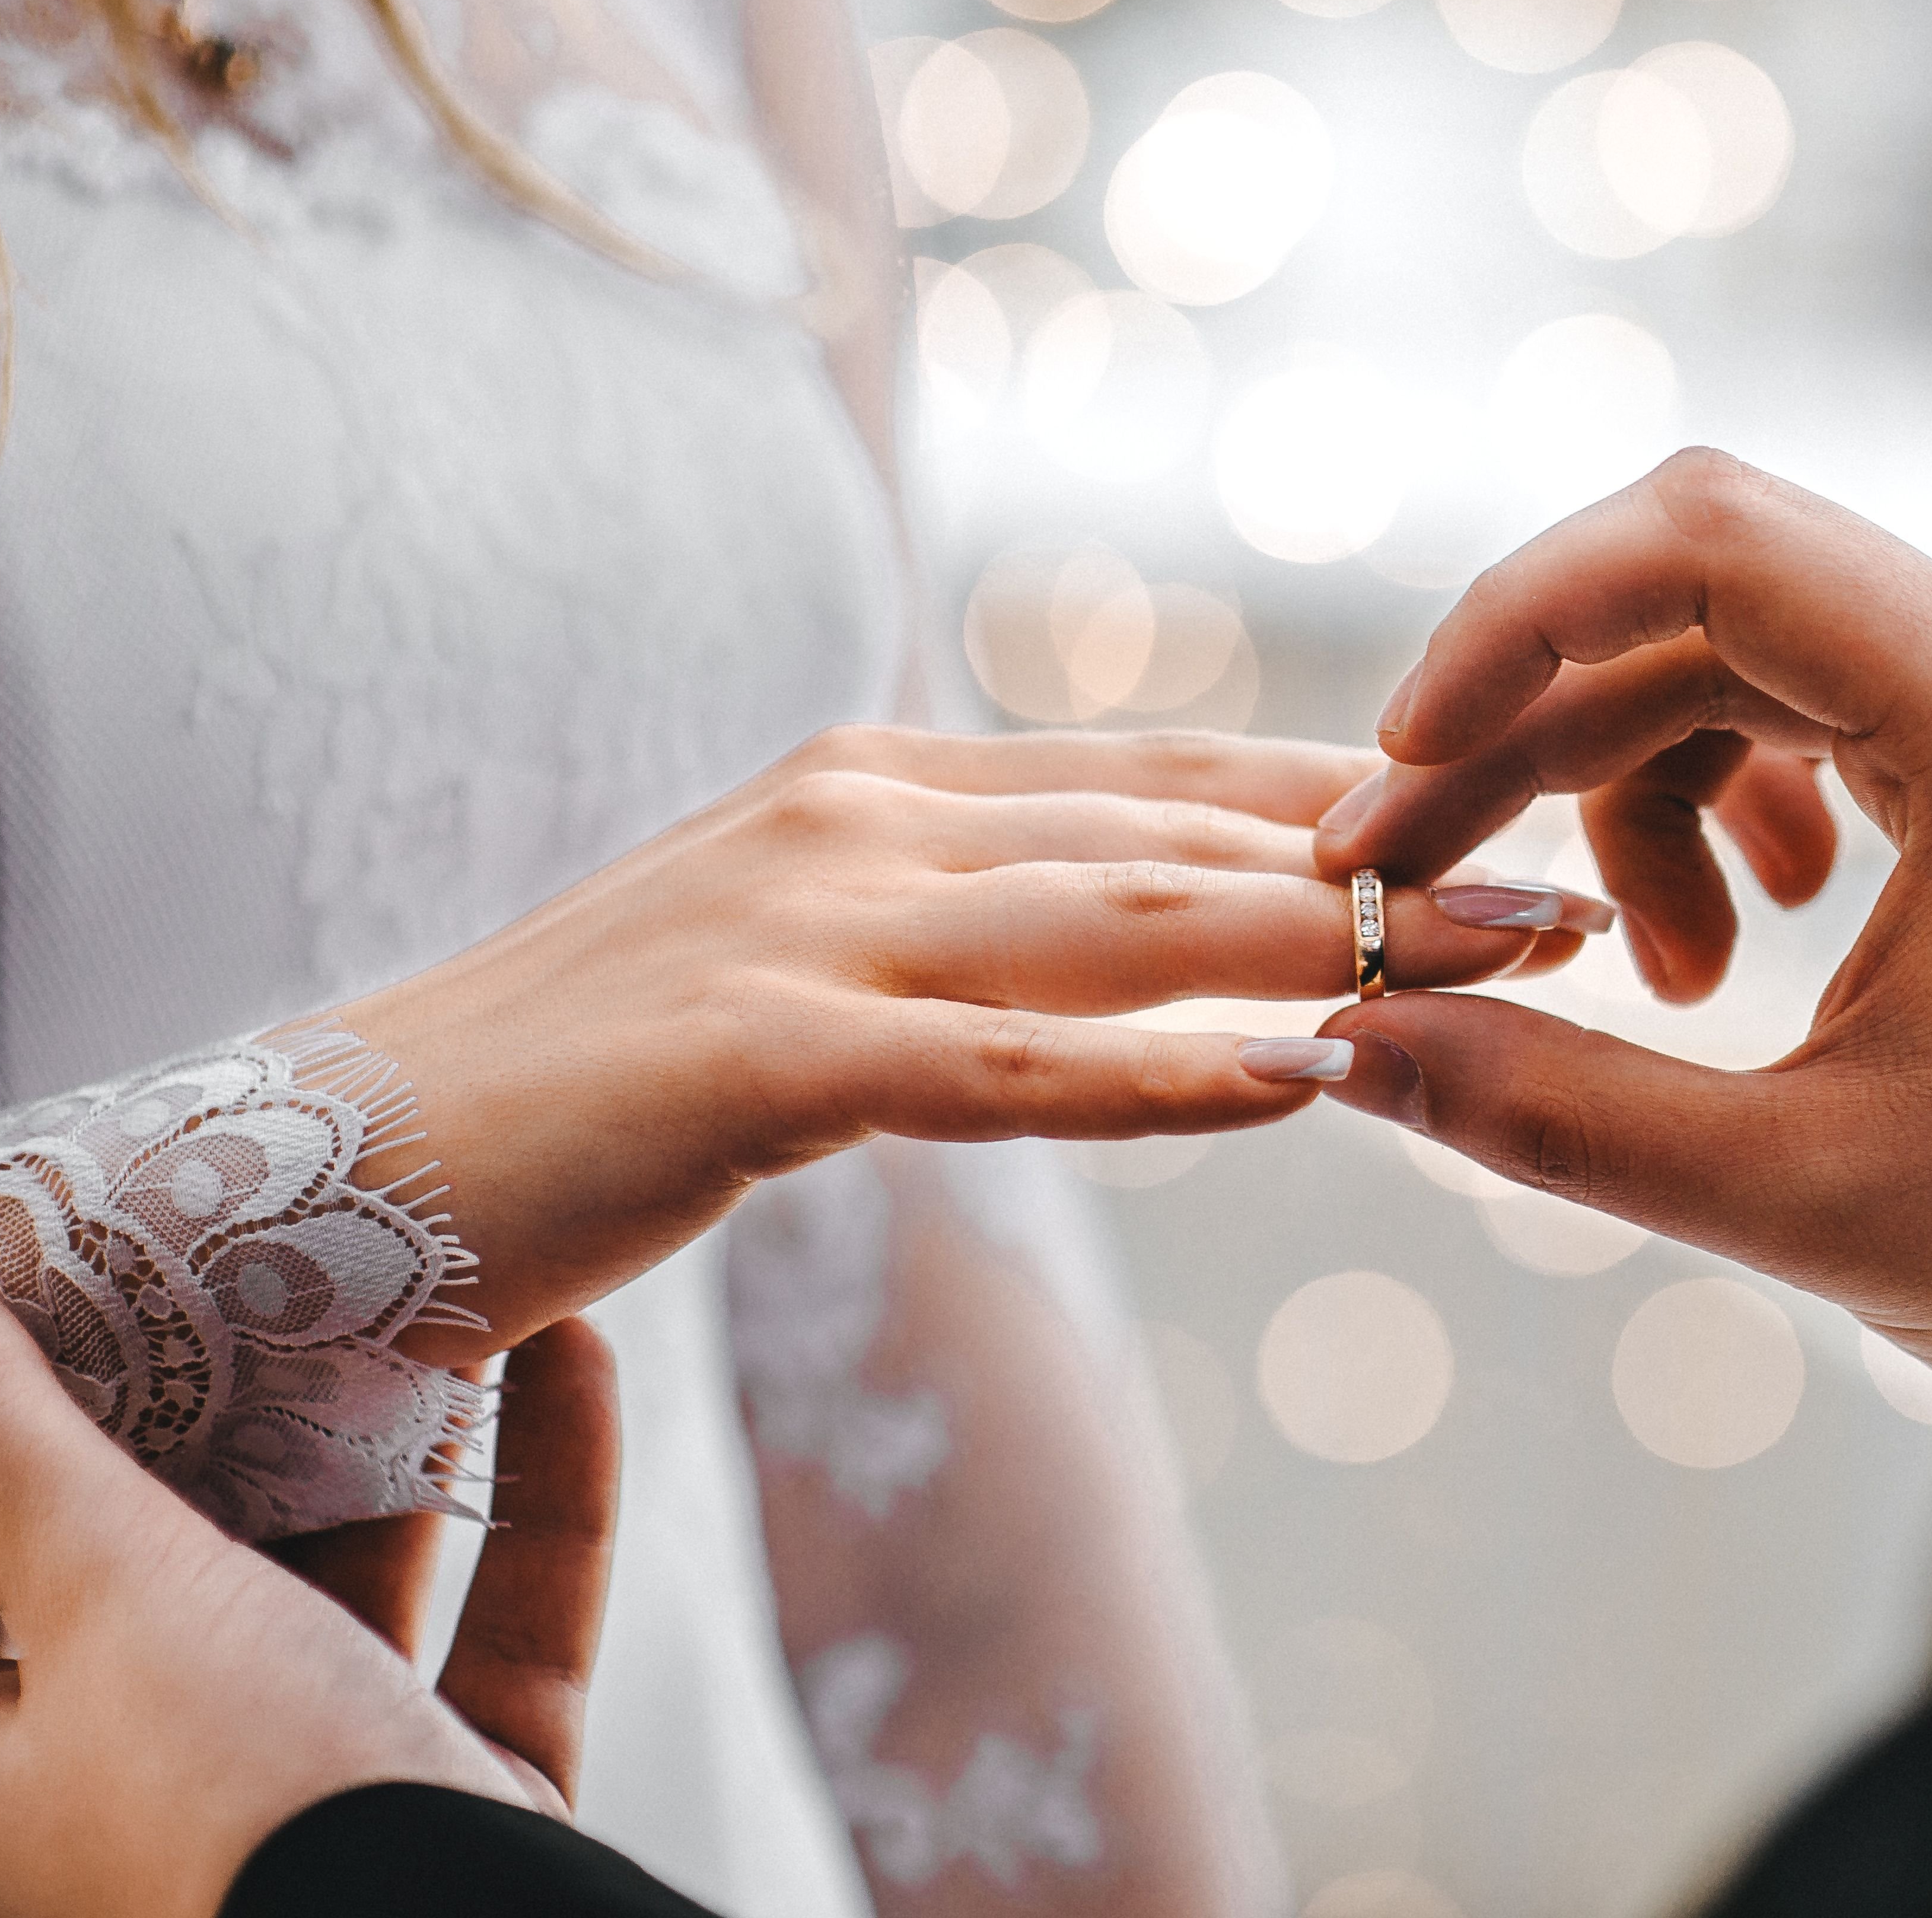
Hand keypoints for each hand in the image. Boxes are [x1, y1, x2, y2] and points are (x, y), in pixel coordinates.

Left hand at [0, 1284, 618, 1917]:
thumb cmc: (239, 1815)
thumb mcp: (108, 1598)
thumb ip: (10, 1450)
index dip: (16, 1431)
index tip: (78, 1285)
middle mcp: (137, 1783)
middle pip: (168, 1561)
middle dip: (238, 1407)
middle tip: (270, 1250)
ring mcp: (313, 1794)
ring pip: (346, 1585)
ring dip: (403, 1441)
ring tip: (438, 1283)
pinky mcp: (459, 1795)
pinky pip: (498, 1624)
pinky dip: (543, 1496)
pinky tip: (579, 1354)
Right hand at [336, 725, 1610, 1363]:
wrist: (343, 1157)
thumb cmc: (598, 1078)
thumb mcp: (814, 961)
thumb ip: (967, 927)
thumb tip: (1146, 928)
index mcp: (884, 782)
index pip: (1169, 775)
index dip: (1358, 792)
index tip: (1531, 809)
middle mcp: (861, 814)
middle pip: (1184, 833)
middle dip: (1402, 856)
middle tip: (1588, 886)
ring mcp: (803, 923)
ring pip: (1126, 925)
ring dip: (1339, 942)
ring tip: (1510, 962)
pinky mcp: (752, 1056)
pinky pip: (1001, 1070)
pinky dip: (1162, 1074)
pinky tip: (1303, 1076)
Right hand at [1312, 452, 1931, 1410]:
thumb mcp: (1801, 1192)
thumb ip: (1550, 1106)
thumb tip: (1337, 1044)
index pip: (1712, 537)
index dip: (1520, 617)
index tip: (1405, 756)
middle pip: (1720, 603)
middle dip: (1545, 736)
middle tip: (1412, 888)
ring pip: (1773, 662)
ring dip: (1648, 795)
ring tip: (1656, 983)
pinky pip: (1855, 715)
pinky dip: (1750, 806)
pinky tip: (1743, 950)